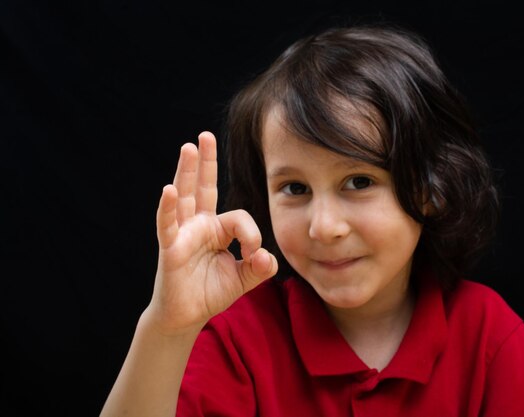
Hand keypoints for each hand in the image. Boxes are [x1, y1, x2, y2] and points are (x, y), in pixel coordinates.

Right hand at [145, 131, 277, 335]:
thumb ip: (260, 267)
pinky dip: (168, 209)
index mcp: (217, 229)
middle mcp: (199, 225)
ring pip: (185, 198)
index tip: (255, 255)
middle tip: (205, 136)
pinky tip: (168, 190)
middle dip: (205, 162)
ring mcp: (183, 234)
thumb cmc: (211, 292)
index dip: (251, 233)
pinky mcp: (170, 249)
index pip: (239, 217)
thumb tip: (267, 256)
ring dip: (187, 172)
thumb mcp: (244, 278)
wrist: (187, 316)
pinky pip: (168, 225)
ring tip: (189, 147)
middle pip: (203, 187)